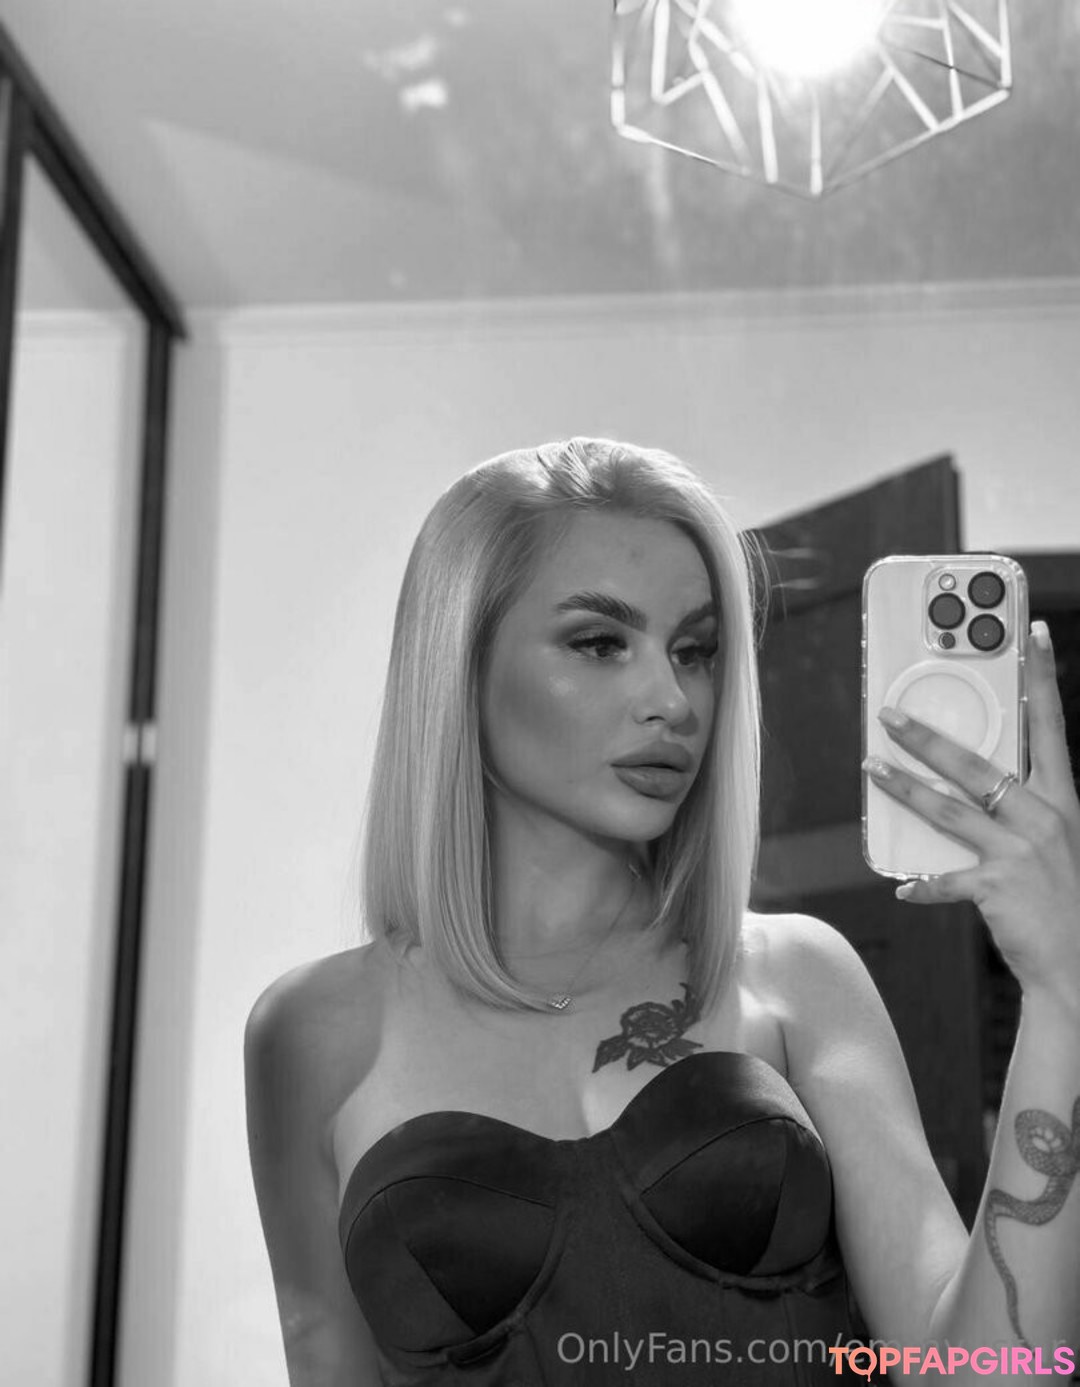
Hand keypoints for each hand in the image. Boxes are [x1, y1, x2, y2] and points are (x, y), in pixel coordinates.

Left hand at [863, 621, 1079, 1007]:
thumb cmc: (1063, 898)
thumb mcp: (1055, 840)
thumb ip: (1019, 808)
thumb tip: (972, 781)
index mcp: (1063, 799)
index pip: (1052, 725)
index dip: (1043, 678)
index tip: (1034, 635)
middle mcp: (1046, 817)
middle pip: (978, 764)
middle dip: (929, 738)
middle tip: (890, 715)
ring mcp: (1022, 851)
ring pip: (949, 809)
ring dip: (905, 788)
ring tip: (872, 770)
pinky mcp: (999, 886)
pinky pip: (948, 880)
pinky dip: (924, 884)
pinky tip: (903, 887)